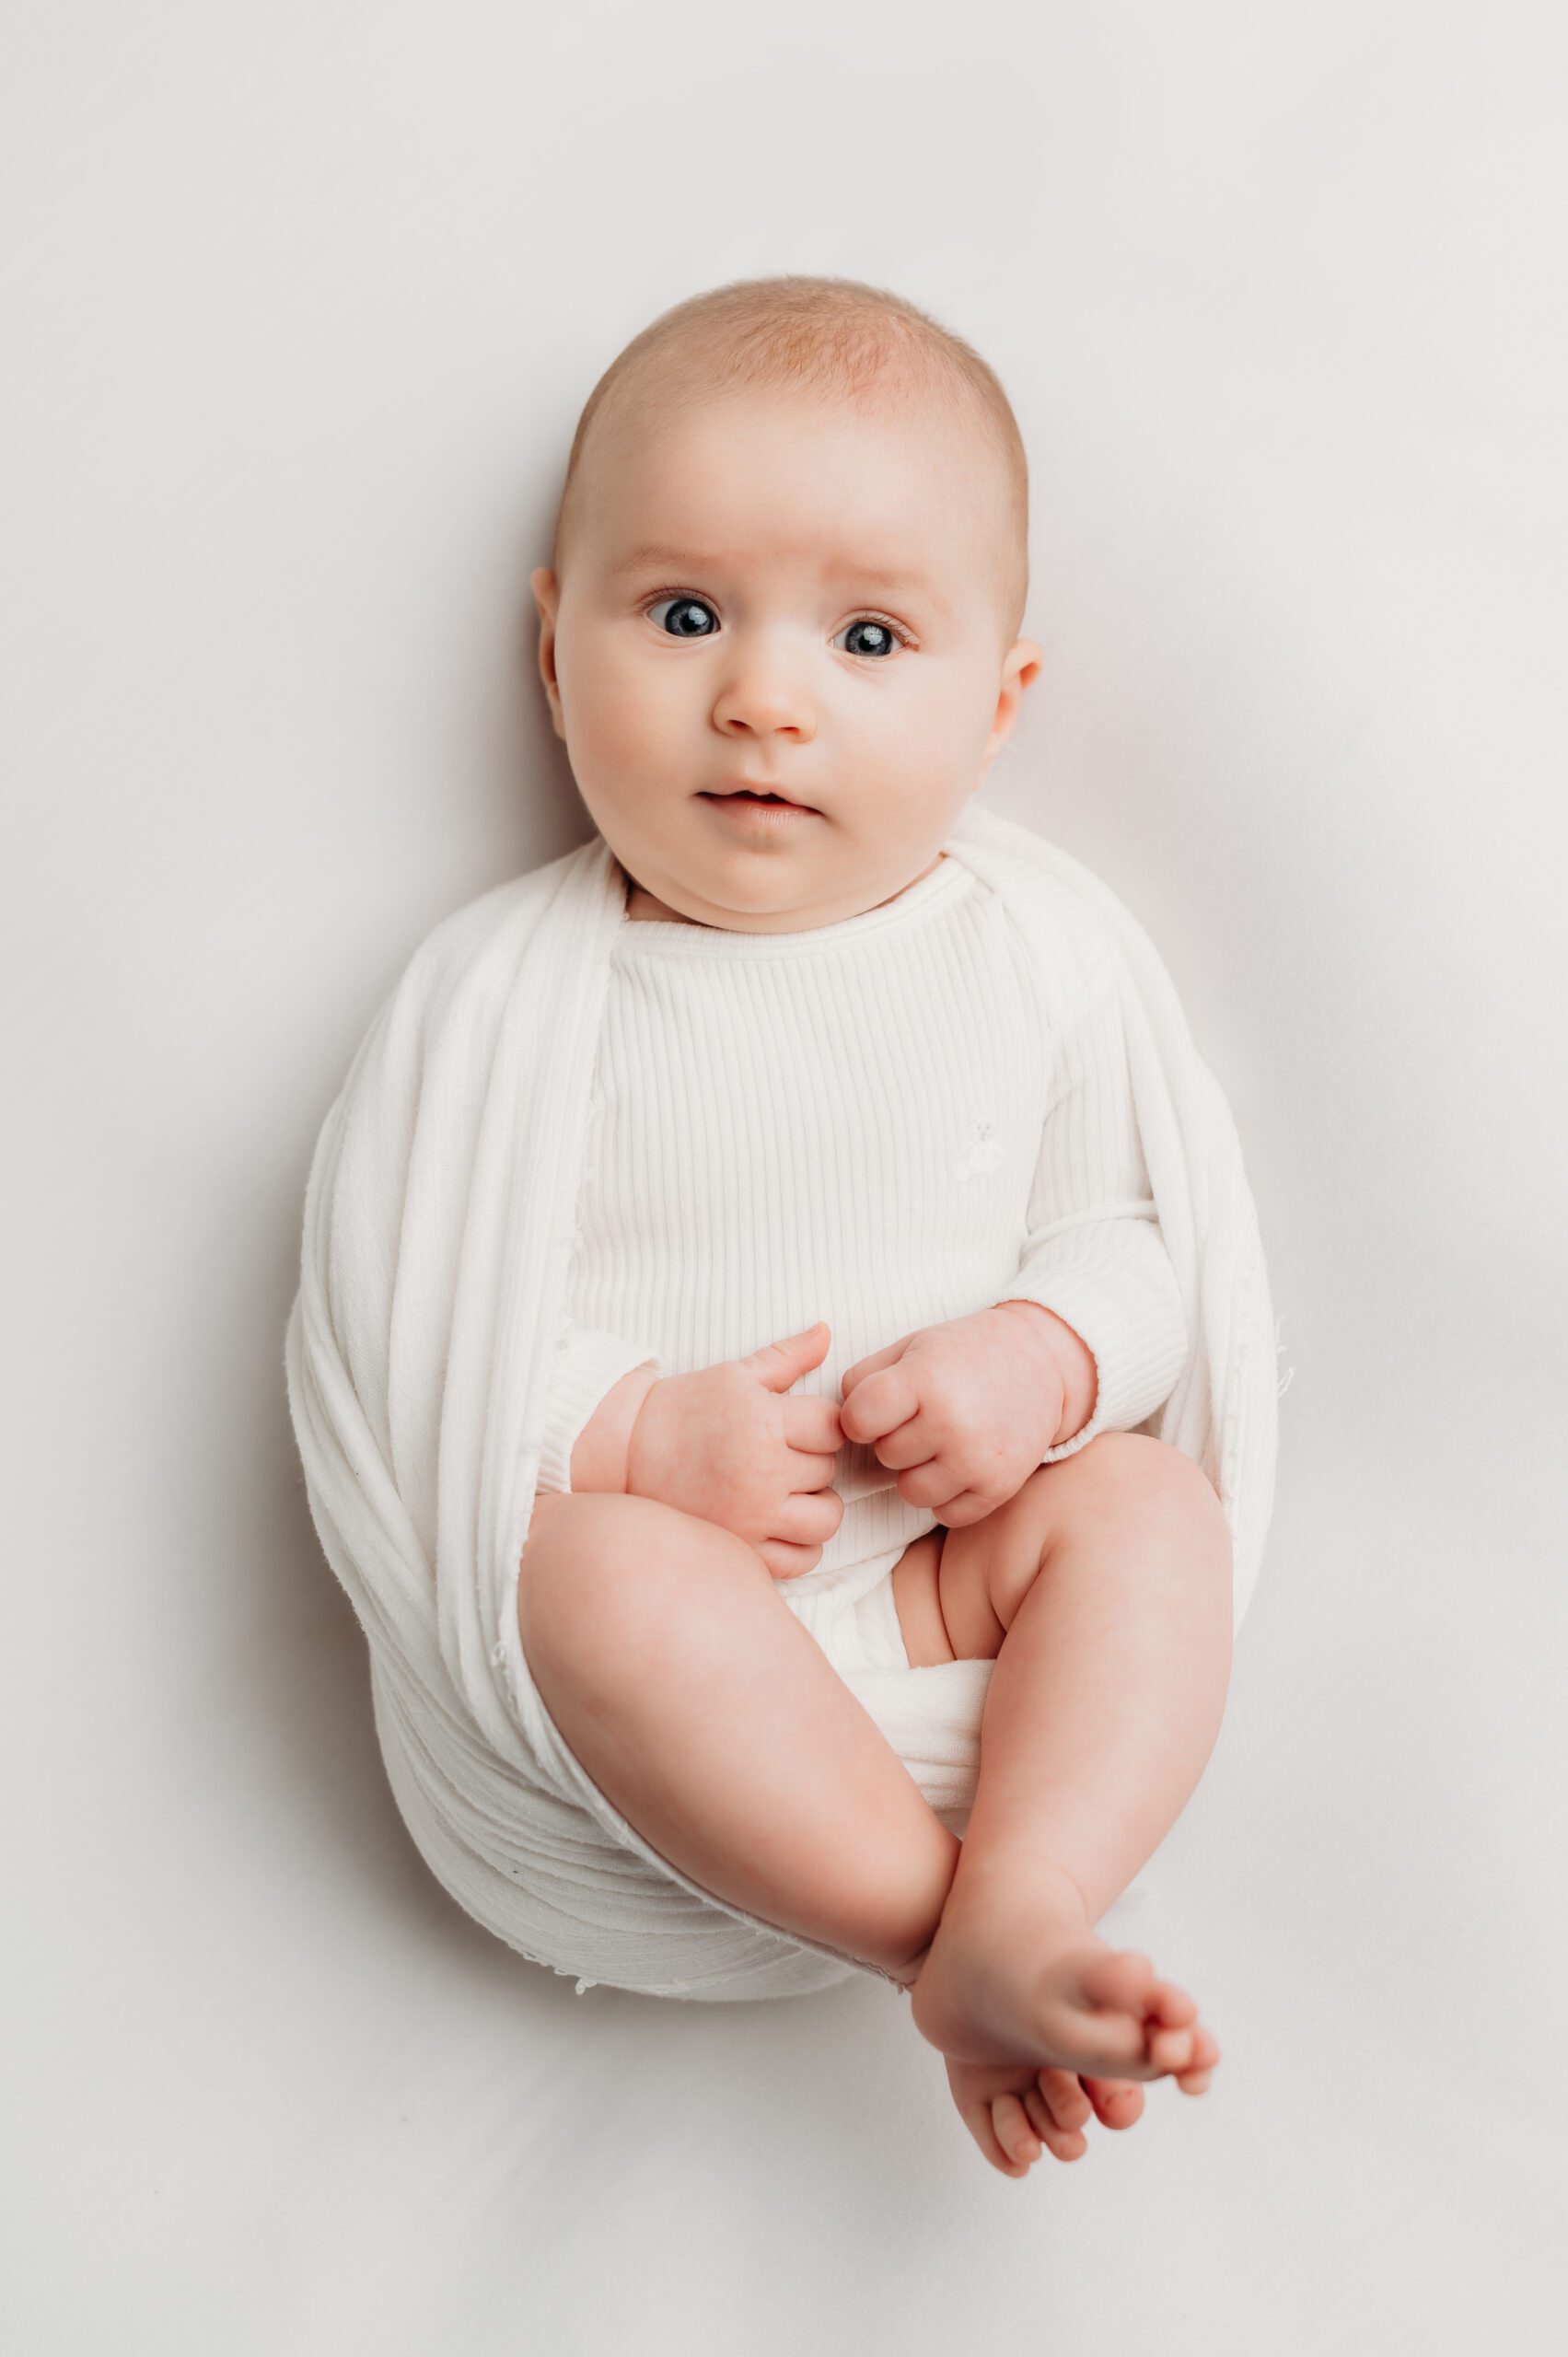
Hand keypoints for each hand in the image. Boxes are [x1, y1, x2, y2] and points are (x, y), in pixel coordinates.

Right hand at [625, 1321, 845, 1580]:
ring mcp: (752, 1516)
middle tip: (783, 1454)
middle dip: (812, 1460)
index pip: (833, 1427)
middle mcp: (761, 1473)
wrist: (626, 1451)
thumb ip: (788, 1357)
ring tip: (790, 1491)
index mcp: (762, 1423)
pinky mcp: (741, 1548)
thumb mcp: (735, 1375)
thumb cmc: (683, 1408)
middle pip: (829, 1470)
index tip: (799, 1425)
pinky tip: (783, 1523)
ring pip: (826, 1519)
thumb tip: (827, 1331)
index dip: (821, 1424)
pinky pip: (803, 1559)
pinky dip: (803, 1545)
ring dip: (817, 1504)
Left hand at [838, 1305, 1070, 1527]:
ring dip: (917, 1471)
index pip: (858, 1420)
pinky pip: (945, 1513)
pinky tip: (960, 1463)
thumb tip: (835, 1424)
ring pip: (910, 1491)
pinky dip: (948, 1494)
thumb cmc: (966, 1353)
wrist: (1042, 1361)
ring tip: (941, 1441)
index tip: (879, 1408)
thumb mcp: (913, 1346)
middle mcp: (952, 1423)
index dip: (861, 1418)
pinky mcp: (999, 1488)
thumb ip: (864, 1379)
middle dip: (895, 1439)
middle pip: (884, 1456)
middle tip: (924, 1416)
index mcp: (925, 1380)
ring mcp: (977, 1460)